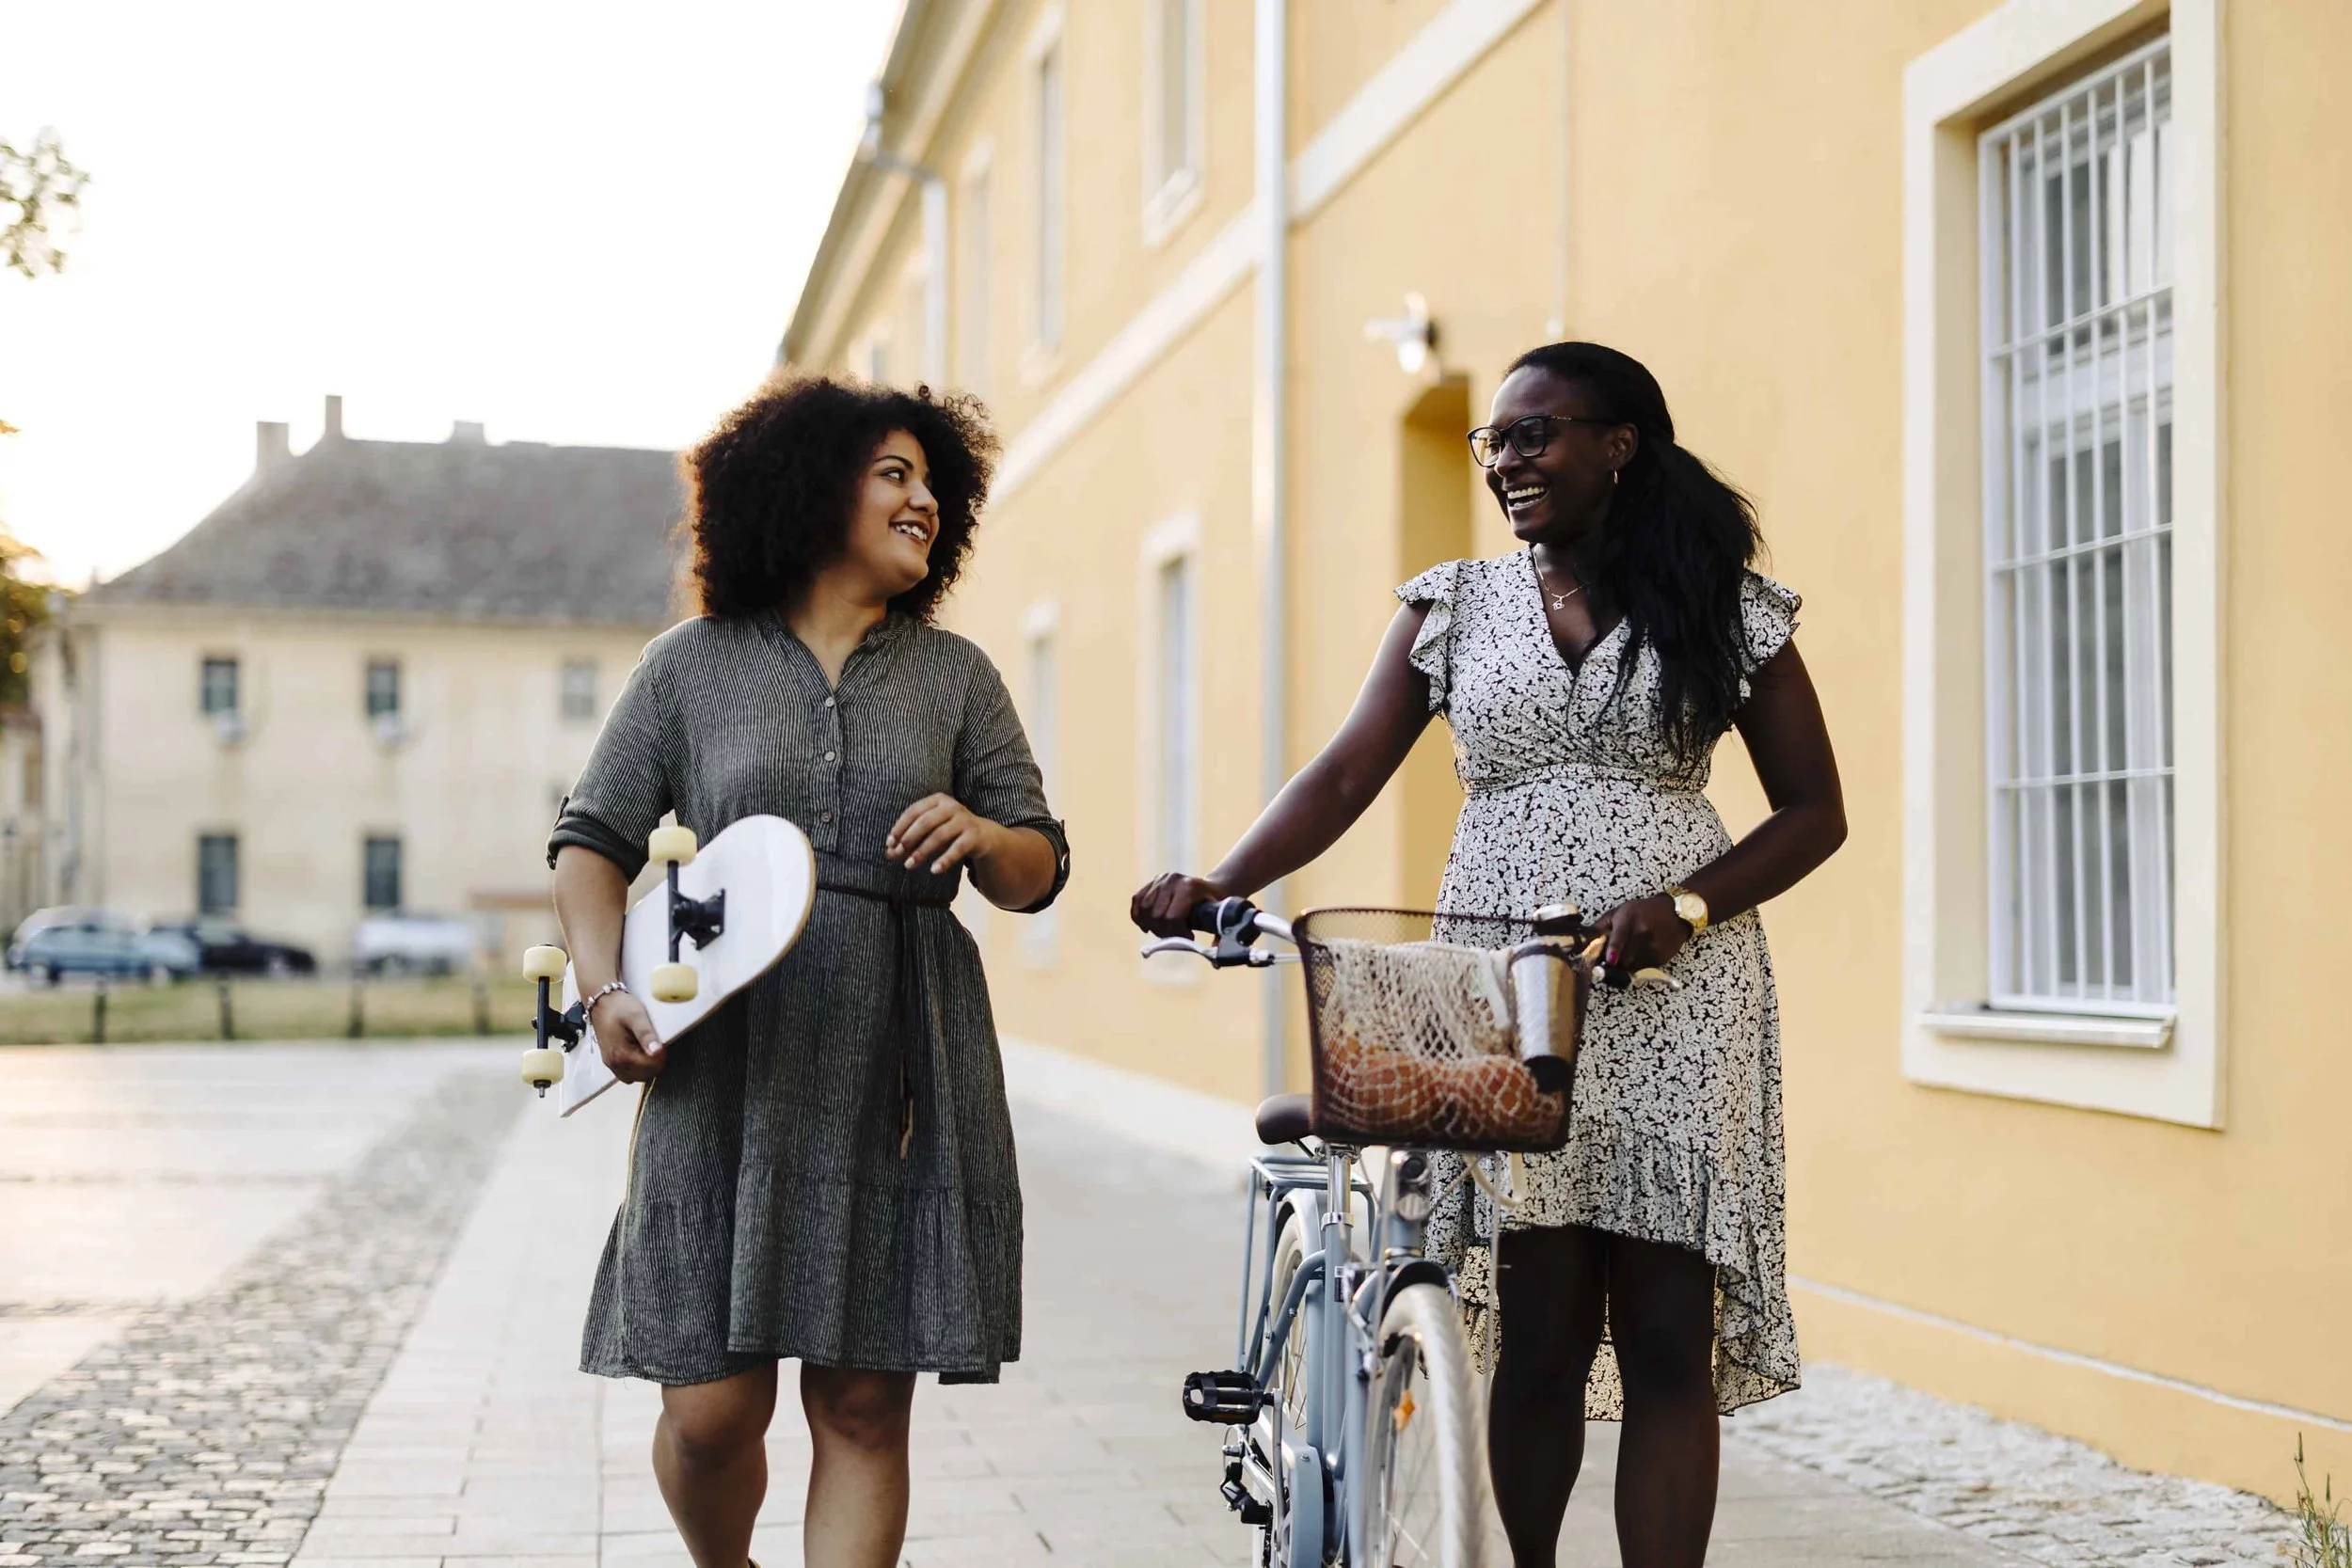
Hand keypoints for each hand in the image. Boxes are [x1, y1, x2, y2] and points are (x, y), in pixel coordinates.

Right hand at [591, 990, 665, 1082]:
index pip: (650, 1068)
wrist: (601, 1001)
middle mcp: (614, 1064)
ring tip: (648, 1047)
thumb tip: (657, 1052)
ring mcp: (611, 1064)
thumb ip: (647, 1034)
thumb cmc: (619, 1007)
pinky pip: (628, 1073)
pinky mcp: (610, 1061)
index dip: (661, 1057)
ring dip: (647, 1066)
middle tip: (656, 1044)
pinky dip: (637, 1067)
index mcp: (621, 1055)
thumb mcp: (637, 1016)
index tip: (662, 1043)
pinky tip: (639, 1052)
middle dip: (655, 1062)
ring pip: (637, 1076)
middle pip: (644, 1075)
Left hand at [886, 793, 1001, 874]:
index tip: (889, 843)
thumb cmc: (949, 832)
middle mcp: (952, 806)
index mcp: (937, 800)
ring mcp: (964, 820)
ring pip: (939, 835)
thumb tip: (888, 853)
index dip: (900, 827)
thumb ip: (910, 840)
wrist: (983, 836)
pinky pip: (957, 848)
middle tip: (897, 854)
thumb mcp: (929, 832)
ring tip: (909, 865)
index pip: (913, 811)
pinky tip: (934, 870)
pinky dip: (945, 860)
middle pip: (925, 822)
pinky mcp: (974, 835)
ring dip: (922, 851)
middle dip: (909, 839)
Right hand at [1130, 872, 1227, 937]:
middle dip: (1163, 932)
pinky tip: (1146, 926)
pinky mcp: (1153, 881)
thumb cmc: (1216, 907)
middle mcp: (1173, 880)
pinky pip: (1137, 899)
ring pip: (1144, 909)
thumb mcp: (1219, 920)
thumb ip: (1217, 941)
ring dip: (1150, 925)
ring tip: (1162, 931)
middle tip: (1174, 936)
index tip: (1188, 937)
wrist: (1213, 887)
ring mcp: (1161, 879)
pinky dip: (1137, 915)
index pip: (1171, 917)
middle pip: (1156, 915)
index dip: (1176, 933)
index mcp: (1189, 888)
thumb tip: (1215, 964)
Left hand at [1592, 894, 1693, 978]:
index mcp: (1629, 919)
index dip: (1614, 949)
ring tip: (1627, 953)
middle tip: (1610, 959)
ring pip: (1632, 966)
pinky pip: (1642, 968)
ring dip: (1625, 964)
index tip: (1611, 959)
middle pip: (1623, 958)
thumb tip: (1583, 938)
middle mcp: (1642, 933)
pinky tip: (1640, 953)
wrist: (1676, 913)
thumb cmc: (1644, 911)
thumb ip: (1601, 925)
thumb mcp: (1620, 911)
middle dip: (1614, 962)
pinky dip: (1637, 965)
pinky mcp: (1660, 958)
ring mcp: (1653, 947)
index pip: (1621, 936)